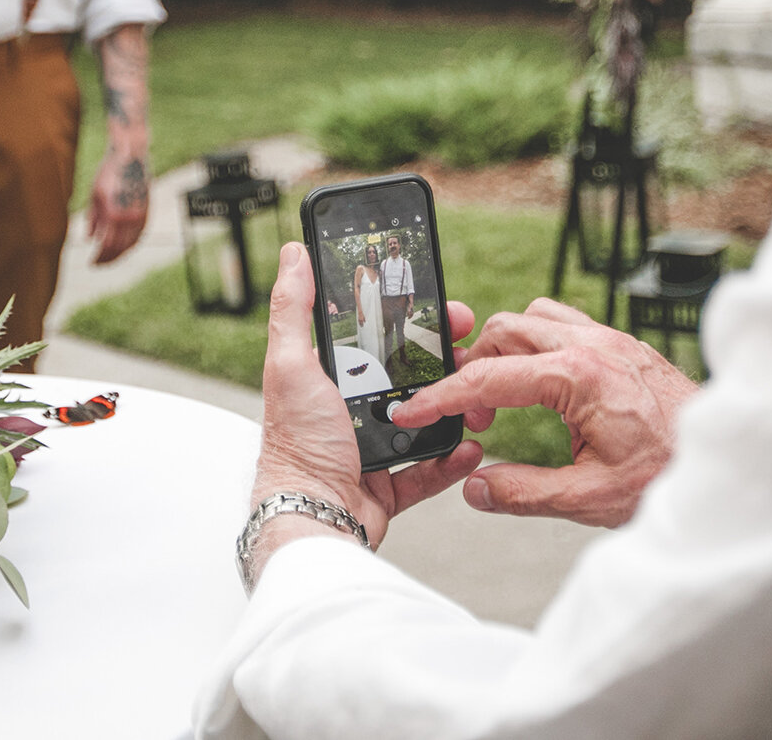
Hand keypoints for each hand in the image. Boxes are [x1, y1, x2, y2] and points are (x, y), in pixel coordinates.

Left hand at [86, 150, 147, 263]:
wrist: (131, 156)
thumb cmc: (109, 172)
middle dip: (108, 259)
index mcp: (113, 213)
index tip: (91, 263)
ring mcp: (140, 214)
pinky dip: (130, 244)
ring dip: (120, 254)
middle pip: (120, 248)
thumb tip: (89, 239)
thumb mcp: (95, 195)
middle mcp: (129, 216)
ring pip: (131, 244)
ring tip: (108, 258)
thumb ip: (93, 219)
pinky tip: (122, 247)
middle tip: (97, 264)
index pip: (107, 246)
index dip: (99, 258)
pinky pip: (139, 235)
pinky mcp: (147, 211)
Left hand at [246, 244, 481, 584]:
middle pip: (411, 378)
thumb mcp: (291, 364)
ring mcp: (372, 450)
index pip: (379, 339)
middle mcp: (351, 411)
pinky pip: (429, 470)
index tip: (445, 310)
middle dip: (447, 365)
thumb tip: (294, 254)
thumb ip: (293, 309)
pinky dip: (451, 460)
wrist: (312, 517)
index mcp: (331, 379)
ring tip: (481, 400)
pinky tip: (470, 446)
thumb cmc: (295, 444)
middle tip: (474, 352)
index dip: (414, 322)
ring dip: (456, 411)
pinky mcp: (388, 486)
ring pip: (426, 422)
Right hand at [392, 297, 697, 527]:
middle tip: (471, 419)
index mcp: (578, 377)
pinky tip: (544, 384)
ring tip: (502, 398)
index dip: (441, 396)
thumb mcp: (590, 499)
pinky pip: (566, 322)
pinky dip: (539, 344)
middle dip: (473, 370)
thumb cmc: (671, 476)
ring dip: (506, 350)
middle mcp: (593, 345)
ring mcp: (610, 339)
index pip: (487, 379)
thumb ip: (524, 492)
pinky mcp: (623, 345)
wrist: (730, 460)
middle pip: (503, 333)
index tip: (412, 410)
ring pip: (533, 318)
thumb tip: (477, 487)